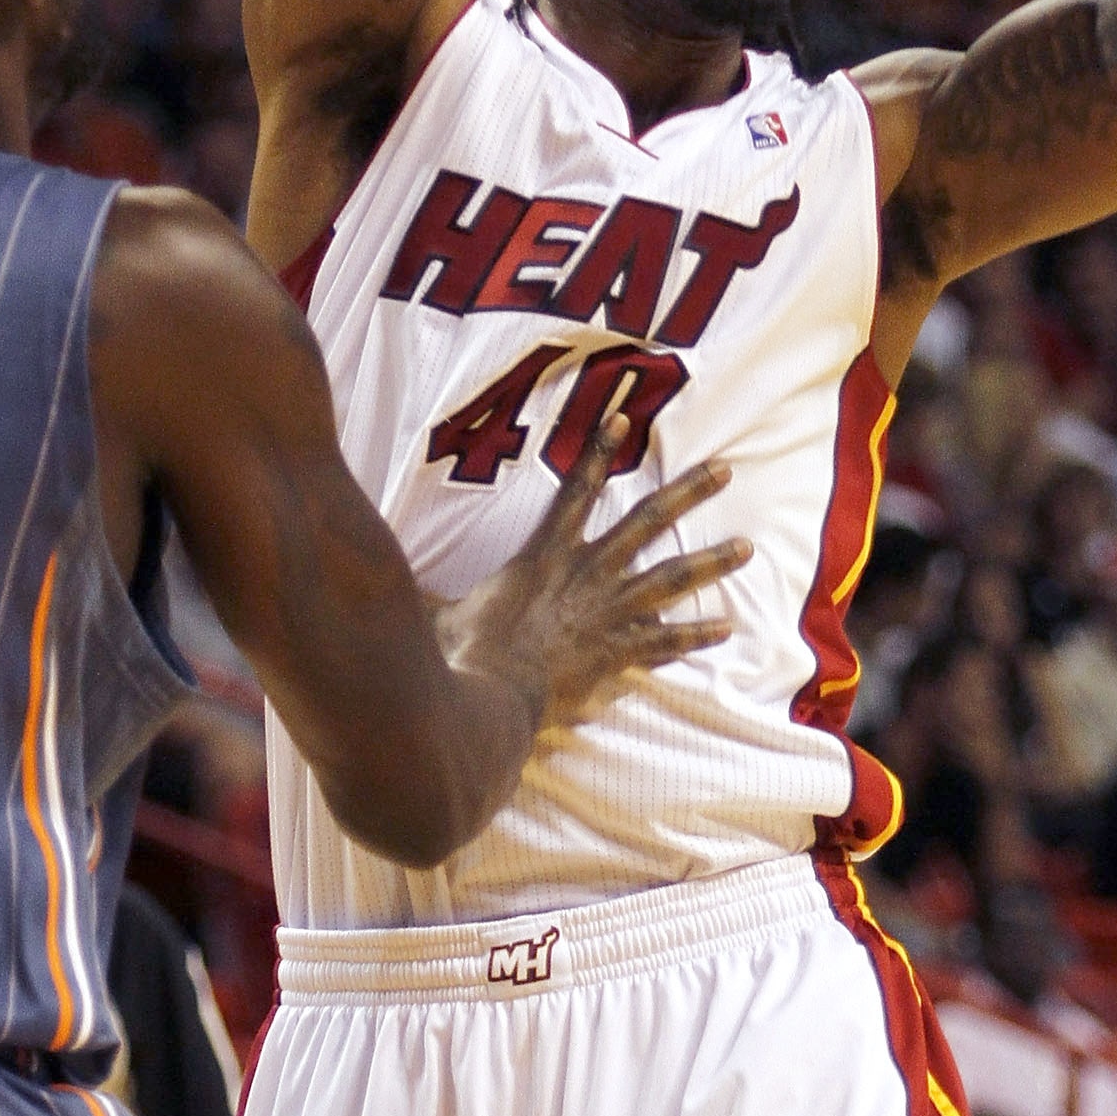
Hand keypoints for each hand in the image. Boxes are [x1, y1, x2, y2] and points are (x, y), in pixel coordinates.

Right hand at [438, 418, 748, 732]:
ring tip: (748, 547)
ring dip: (711, 561)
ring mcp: (607, 614)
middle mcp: (586, 575)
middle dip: (688, 495)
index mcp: (545, 556)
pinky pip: (666, 641)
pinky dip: (696, 634)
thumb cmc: (463, 652)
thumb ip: (418, 589)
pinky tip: (726, 626)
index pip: (576, 492)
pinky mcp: (617, 653)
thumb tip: (368, 565)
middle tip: (725, 472)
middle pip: (647, 524)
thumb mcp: (435, 609)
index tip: (624, 420)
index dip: (599, 454)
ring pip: (670, 578)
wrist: (490, 695)